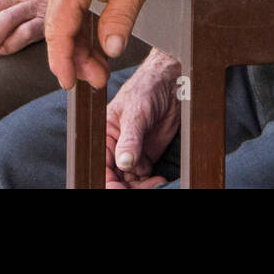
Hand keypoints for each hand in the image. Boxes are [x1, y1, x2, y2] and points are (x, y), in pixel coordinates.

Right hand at [45, 0, 169, 91]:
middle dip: (76, 58)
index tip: (70, 83)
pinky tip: (96, 42)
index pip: (59, 30)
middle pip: (60, 29)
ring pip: (65, 20)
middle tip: (98, 79)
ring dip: (80, 44)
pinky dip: (81, 27)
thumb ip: (119, 19)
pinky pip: (71, 8)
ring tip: (101, 65)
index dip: (64, 60)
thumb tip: (110, 49)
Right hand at [105, 50, 181, 188]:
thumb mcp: (136, 113)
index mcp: (104, 135)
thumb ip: (130, 138)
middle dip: (126, 187)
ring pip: (130, 182)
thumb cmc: (147, 88)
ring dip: (141, 187)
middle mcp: (115, 148)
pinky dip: (151, 183)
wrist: (172, 83)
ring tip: (155, 183)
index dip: (110, 182)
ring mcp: (132, 153)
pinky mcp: (147, 156)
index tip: (120, 189)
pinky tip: (159, 180)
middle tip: (145, 188)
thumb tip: (124, 163)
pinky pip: (144, 178)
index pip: (101, 167)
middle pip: (115, 178)